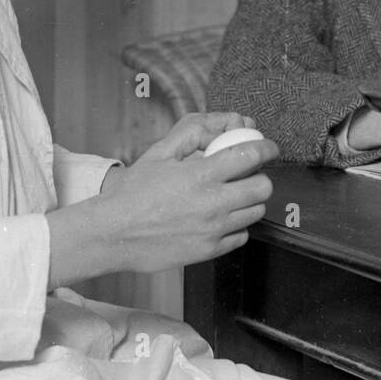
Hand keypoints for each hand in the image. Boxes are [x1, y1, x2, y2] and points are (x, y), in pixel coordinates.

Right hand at [50, 113, 276, 283]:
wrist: (112, 234)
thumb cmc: (133, 193)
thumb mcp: (158, 154)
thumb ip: (190, 136)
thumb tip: (218, 128)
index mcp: (201, 175)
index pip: (251, 155)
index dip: (266, 148)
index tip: (268, 148)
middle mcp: (213, 203)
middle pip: (263, 188)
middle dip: (260, 176)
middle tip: (248, 174)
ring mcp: (213, 230)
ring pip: (256, 212)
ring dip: (249, 201)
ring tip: (231, 196)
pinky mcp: (209, 250)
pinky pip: (241, 236)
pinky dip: (237, 225)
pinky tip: (220, 218)